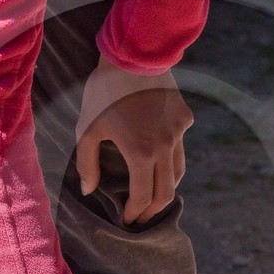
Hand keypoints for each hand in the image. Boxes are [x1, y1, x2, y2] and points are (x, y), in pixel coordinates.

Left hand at [76, 55, 193, 224]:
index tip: (127, 220)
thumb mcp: (88, 127)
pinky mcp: (185, 117)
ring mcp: (179, 132)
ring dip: (166, 187)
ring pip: (179, 171)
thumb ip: (87, 163)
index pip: (144, 197)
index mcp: (141, 153)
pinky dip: (171, 158)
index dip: (136, 213)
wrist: (135, 53)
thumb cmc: (105, 91)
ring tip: (152, 193)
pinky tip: (158, 156)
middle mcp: (166, 147)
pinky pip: (181, 146)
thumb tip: (89, 190)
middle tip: (142, 218)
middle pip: (167, 193)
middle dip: (154, 210)